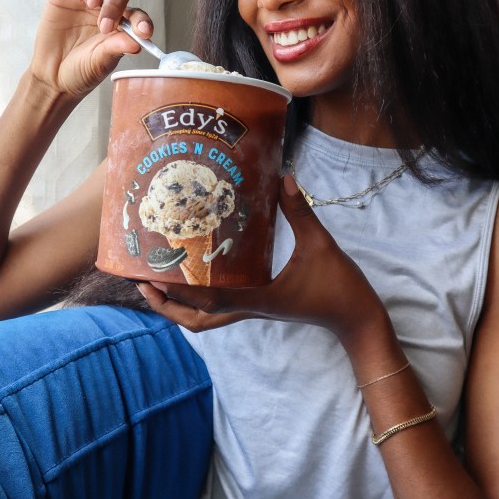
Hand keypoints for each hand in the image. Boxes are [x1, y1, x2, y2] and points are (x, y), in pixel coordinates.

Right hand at [29, 0, 154, 99]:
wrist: (52, 74)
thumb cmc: (81, 70)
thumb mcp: (100, 63)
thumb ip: (116, 49)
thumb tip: (137, 42)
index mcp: (123, 22)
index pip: (139, 12)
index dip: (143, 20)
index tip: (142, 32)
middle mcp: (108, 2)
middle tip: (103, 22)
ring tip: (89, 2)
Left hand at [137, 175, 388, 349]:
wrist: (356, 319)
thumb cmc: (340, 286)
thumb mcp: (321, 245)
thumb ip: (301, 212)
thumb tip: (284, 178)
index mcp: (258, 299)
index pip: (210, 298)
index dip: (178, 289)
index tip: (150, 275)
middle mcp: (249, 310)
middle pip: (196, 320)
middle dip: (166, 305)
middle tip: (142, 281)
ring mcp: (253, 311)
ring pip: (205, 319)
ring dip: (179, 306)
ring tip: (156, 282)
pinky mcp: (259, 307)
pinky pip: (221, 309)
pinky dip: (200, 299)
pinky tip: (195, 276)